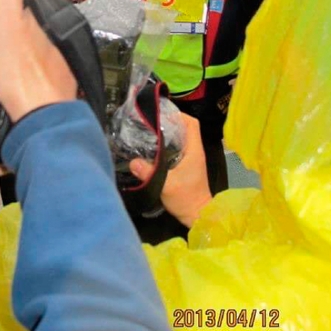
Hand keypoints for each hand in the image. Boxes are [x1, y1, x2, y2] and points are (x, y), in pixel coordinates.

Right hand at [0, 0, 76, 121]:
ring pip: (45, 18)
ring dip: (25, 17)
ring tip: (4, 28)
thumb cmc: (24, 74)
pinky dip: (29, 39)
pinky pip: (44, 40)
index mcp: (55, 7)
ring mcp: (64, 43)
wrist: (42, 112)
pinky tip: (14, 51)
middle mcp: (66, 22)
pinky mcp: (59, 62)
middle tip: (3, 3)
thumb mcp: (4, 25)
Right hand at [129, 113, 211, 227]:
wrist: (197, 216)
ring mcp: (190, 159)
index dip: (179, 115)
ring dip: (167, 134)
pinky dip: (166, 146)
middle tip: (150, 122)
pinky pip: (176, 149)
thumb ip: (150, 173)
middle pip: (184, 128)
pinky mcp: (185, 167)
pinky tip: (152, 149)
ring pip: (179, 139)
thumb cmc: (186, 199)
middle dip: (169, 122)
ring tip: (148, 132)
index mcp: (194, 150)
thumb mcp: (166, 185)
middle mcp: (194, 152)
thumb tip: (133, 161)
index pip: (192, 123)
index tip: (162, 114)